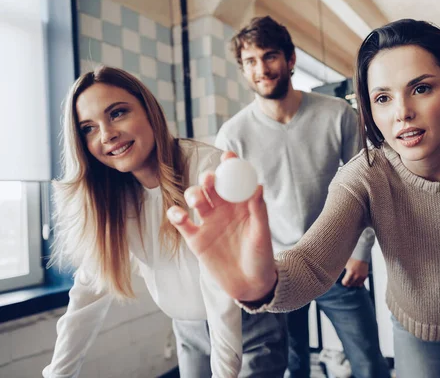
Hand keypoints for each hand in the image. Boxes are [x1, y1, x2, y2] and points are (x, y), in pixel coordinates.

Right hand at [167, 152, 276, 301]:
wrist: (250, 285)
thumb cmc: (261, 257)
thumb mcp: (262, 234)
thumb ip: (258, 211)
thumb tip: (257, 186)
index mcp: (241, 204)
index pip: (234, 179)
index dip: (230, 165)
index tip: (228, 155)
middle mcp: (223, 209)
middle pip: (211, 186)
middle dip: (208, 178)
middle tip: (210, 179)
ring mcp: (208, 222)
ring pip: (195, 199)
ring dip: (193, 194)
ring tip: (197, 200)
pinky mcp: (195, 239)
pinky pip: (182, 222)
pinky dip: (176, 215)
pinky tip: (179, 215)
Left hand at [341, 258, 368, 286]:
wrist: (361, 256)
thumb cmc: (352, 259)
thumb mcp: (345, 264)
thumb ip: (342, 270)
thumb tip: (336, 274)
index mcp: (351, 272)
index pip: (345, 282)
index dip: (344, 282)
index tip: (343, 280)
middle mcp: (357, 275)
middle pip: (350, 284)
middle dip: (348, 282)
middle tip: (347, 280)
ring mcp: (361, 276)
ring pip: (356, 285)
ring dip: (353, 283)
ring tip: (351, 280)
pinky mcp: (365, 276)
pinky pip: (361, 284)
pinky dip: (358, 283)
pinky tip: (356, 280)